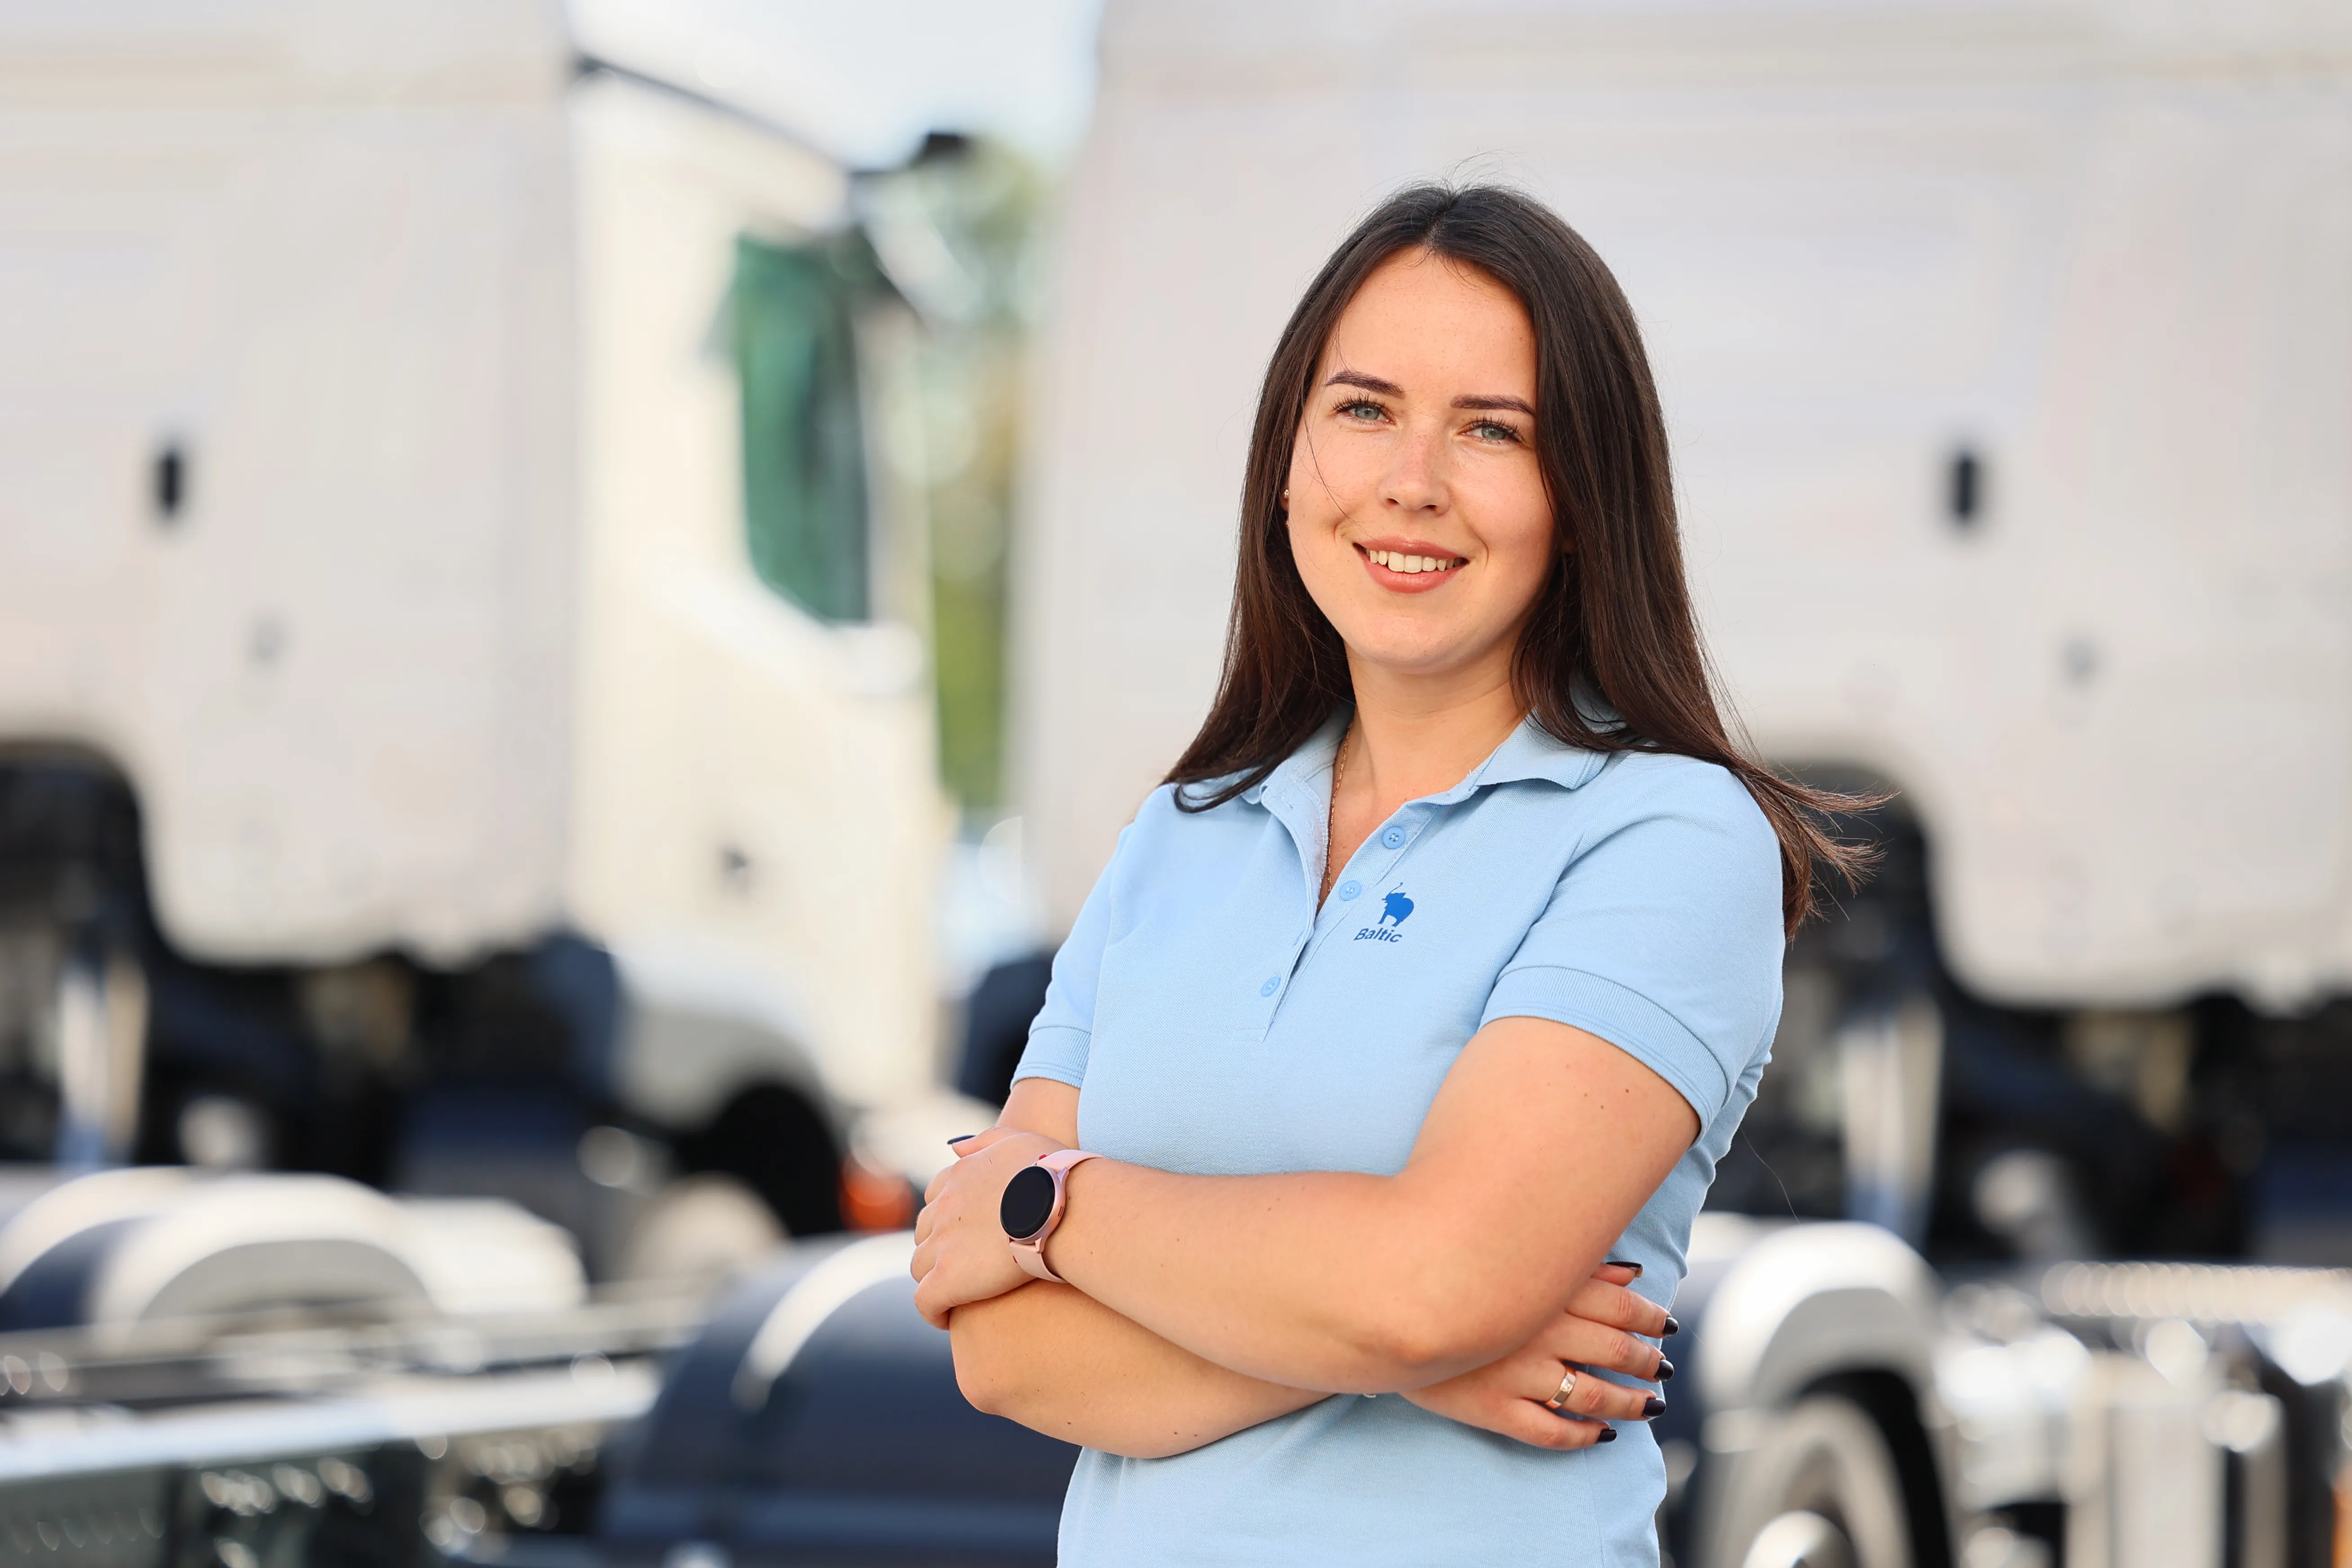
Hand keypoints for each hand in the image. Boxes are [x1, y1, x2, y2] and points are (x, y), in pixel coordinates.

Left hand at [911, 1125, 1067, 1327]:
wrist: (1064, 1207)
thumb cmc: (1054, 1173)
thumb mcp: (1018, 1140)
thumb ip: (985, 1141)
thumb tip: (954, 1146)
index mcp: (959, 1176)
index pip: (937, 1199)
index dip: (949, 1219)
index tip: (967, 1236)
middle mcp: (944, 1208)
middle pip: (925, 1233)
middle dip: (939, 1248)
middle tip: (965, 1266)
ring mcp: (943, 1243)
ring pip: (920, 1267)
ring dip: (934, 1278)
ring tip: (957, 1294)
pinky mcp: (949, 1278)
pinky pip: (925, 1301)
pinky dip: (932, 1311)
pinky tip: (947, 1319)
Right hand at [1401, 1263, 1673, 1448]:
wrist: (1380, 1305)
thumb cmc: (1452, 1271)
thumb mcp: (1516, 1258)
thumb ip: (1575, 1265)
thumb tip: (1633, 1274)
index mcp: (1545, 1290)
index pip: (1620, 1308)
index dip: (1651, 1318)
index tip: (1667, 1324)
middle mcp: (1537, 1332)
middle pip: (1615, 1351)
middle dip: (1648, 1361)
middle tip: (1663, 1366)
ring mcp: (1515, 1375)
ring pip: (1591, 1396)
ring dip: (1629, 1402)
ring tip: (1649, 1404)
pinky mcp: (1491, 1409)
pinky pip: (1549, 1433)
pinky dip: (1582, 1437)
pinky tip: (1600, 1434)